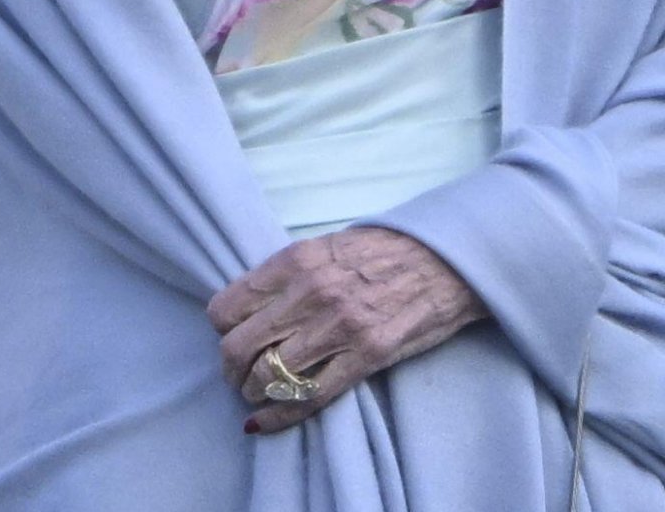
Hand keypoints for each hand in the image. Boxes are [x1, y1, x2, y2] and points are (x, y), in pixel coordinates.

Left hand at [206, 225, 486, 433]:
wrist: (441, 258)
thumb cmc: (382, 250)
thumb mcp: (326, 245)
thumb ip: (288, 273)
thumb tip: (252, 305)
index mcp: (296, 260)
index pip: (228, 306)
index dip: (223, 330)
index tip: (231, 337)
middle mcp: (310, 292)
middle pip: (239, 346)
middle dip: (231, 369)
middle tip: (238, 376)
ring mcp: (338, 327)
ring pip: (269, 376)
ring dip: (255, 393)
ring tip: (259, 394)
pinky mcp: (366, 356)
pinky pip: (309, 396)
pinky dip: (281, 415)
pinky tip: (267, 420)